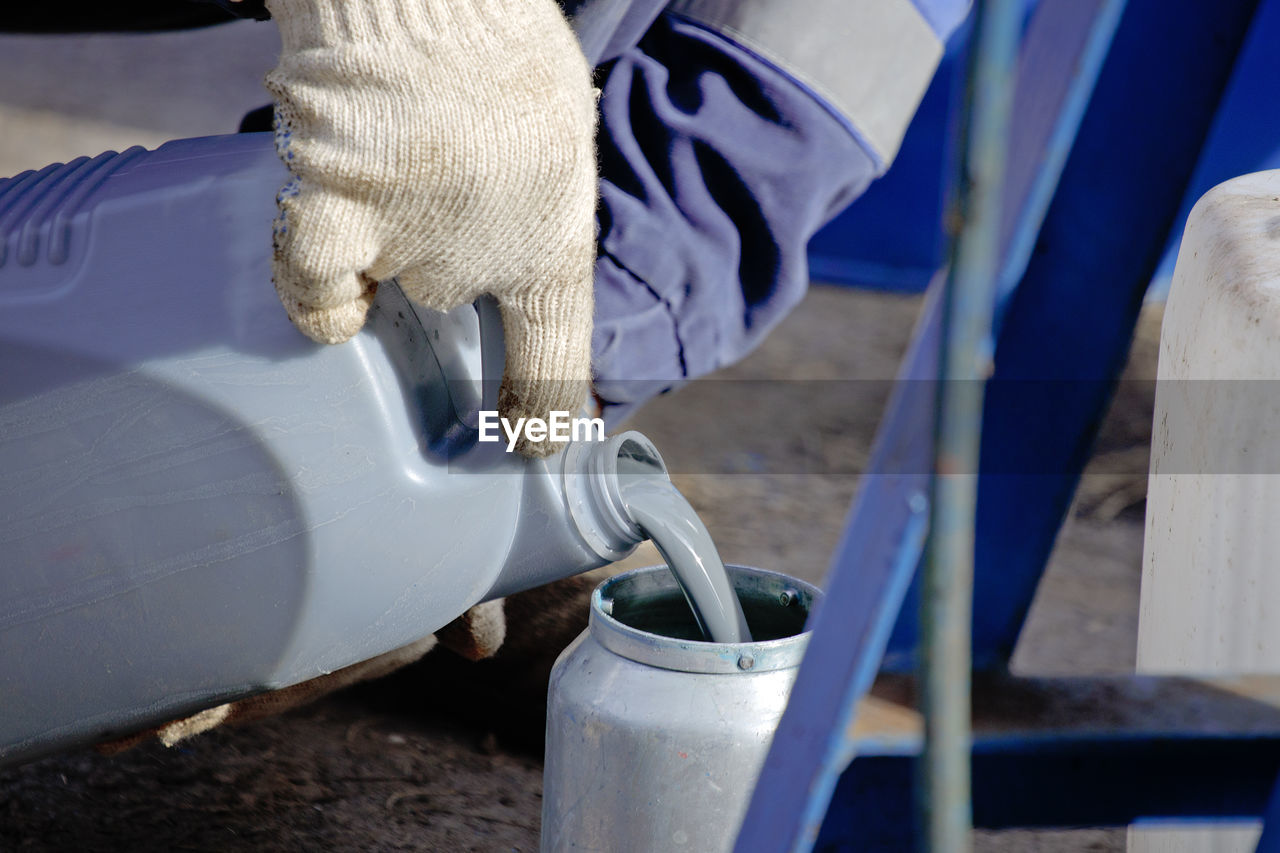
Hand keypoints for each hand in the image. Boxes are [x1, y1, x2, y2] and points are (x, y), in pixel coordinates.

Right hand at [264, 0, 597, 455]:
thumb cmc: (499, 43)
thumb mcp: (559, 131)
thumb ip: (537, 194)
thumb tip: (508, 221)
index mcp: (553, 239)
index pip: (555, 353)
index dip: (546, 410)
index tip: (535, 446)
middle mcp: (483, 262)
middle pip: (449, 294)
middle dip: (444, 245)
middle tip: (440, 173)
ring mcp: (407, 249)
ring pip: (385, 280)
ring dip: (380, 237)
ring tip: (386, 166)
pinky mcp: (334, 217)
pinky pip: (316, 286)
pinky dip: (316, 282)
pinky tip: (327, 246)